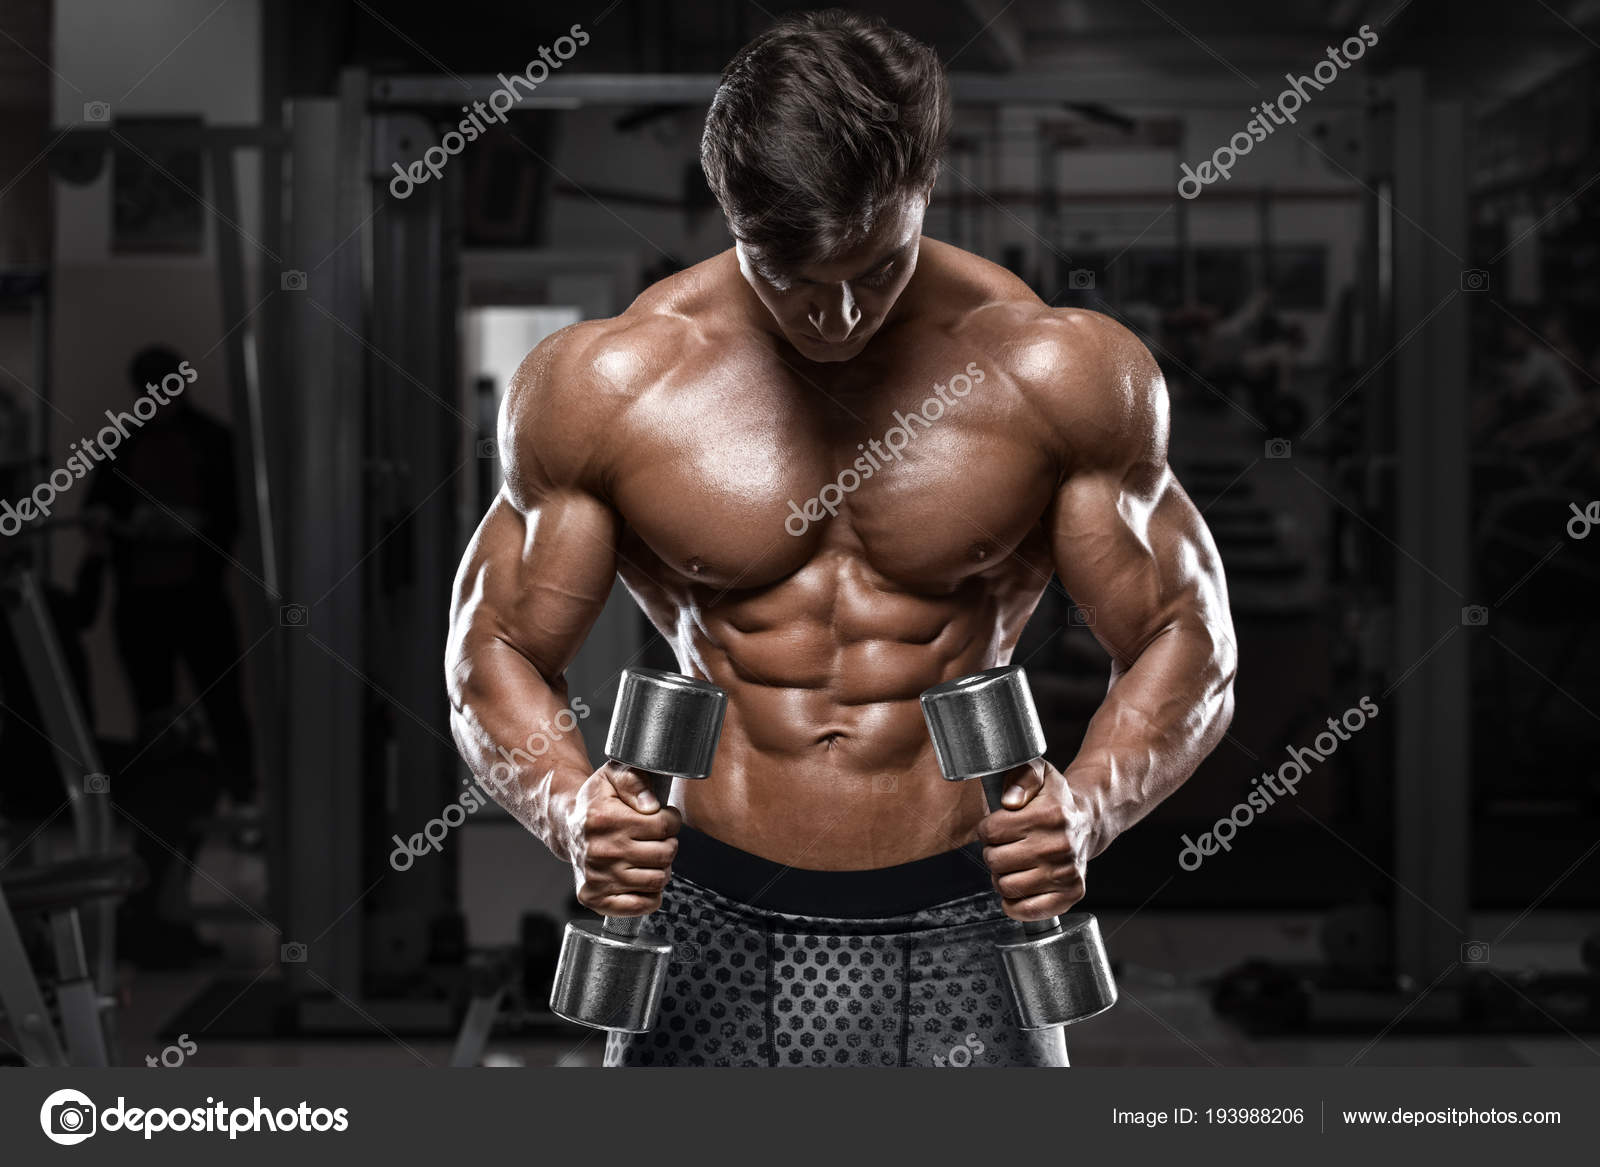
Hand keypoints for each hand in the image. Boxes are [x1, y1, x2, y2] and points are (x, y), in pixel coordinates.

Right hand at [564, 761, 680, 916]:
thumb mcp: (613, 776)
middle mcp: (600, 851)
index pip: (664, 825)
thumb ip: (635, 780)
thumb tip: (652, 806)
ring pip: (657, 880)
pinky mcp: (595, 898)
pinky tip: (642, 878)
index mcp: (606, 819)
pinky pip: (641, 905)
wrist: (567, 826)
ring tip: (649, 856)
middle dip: (669, 844)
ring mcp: (597, 878)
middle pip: (665, 854)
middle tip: (657, 838)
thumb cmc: (596, 802)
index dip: (672, 820)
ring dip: (661, 868)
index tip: (664, 818)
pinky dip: (650, 895)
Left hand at [976, 758, 1094, 921]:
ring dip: (1002, 876)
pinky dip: (1014, 903)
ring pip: (1006, 886)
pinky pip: (1025, 911)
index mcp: (1050, 815)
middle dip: (993, 852)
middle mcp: (1060, 846)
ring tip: (1014, 864)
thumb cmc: (1055, 800)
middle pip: (994, 860)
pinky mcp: (1070, 894)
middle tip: (1006, 846)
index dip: (987, 828)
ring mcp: (1067, 873)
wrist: (1087, 822)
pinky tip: (1020, 885)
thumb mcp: (1039, 774)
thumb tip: (1010, 801)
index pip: (990, 831)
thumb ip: (1021, 777)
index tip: (998, 826)